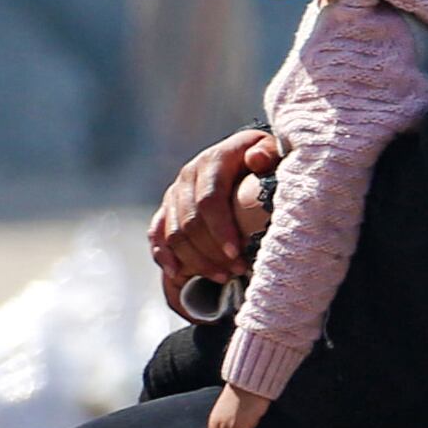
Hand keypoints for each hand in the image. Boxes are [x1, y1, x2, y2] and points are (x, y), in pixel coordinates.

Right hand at [151, 130, 280, 291]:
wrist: (240, 154)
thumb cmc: (263, 158)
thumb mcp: (271, 150)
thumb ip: (267, 153)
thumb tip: (255, 159)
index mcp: (213, 161)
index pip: (210, 199)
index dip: (221, 229)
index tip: (236, 253)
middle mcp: (188, 176)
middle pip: (190, 222)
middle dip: (212, 251)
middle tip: (237, 270)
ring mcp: (175, 193)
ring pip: (174, 233)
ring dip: (196, 260)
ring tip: (224, 276)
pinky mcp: (167, 208)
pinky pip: (156, 233)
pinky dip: (164, 255)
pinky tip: (178, 274)